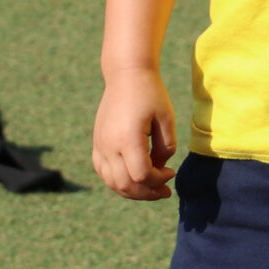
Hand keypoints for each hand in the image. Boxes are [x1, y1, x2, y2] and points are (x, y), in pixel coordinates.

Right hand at [93, 66, 179, 198]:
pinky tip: (135, 179)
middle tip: (165, 190)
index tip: (171, 171)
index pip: (141, 175)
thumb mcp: (166, 118)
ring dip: (133, 191)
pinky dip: (118, 182)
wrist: (126, 75)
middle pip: (126, 184)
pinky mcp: (97, 144)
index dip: (158, 180)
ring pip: (112, 183)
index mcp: (128, 137)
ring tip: (152, 189)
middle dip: (148, 193)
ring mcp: (100, 145)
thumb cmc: (151, 94)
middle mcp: (109, 145)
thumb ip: (166, 147)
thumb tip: (159, 168)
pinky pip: (103, 172)